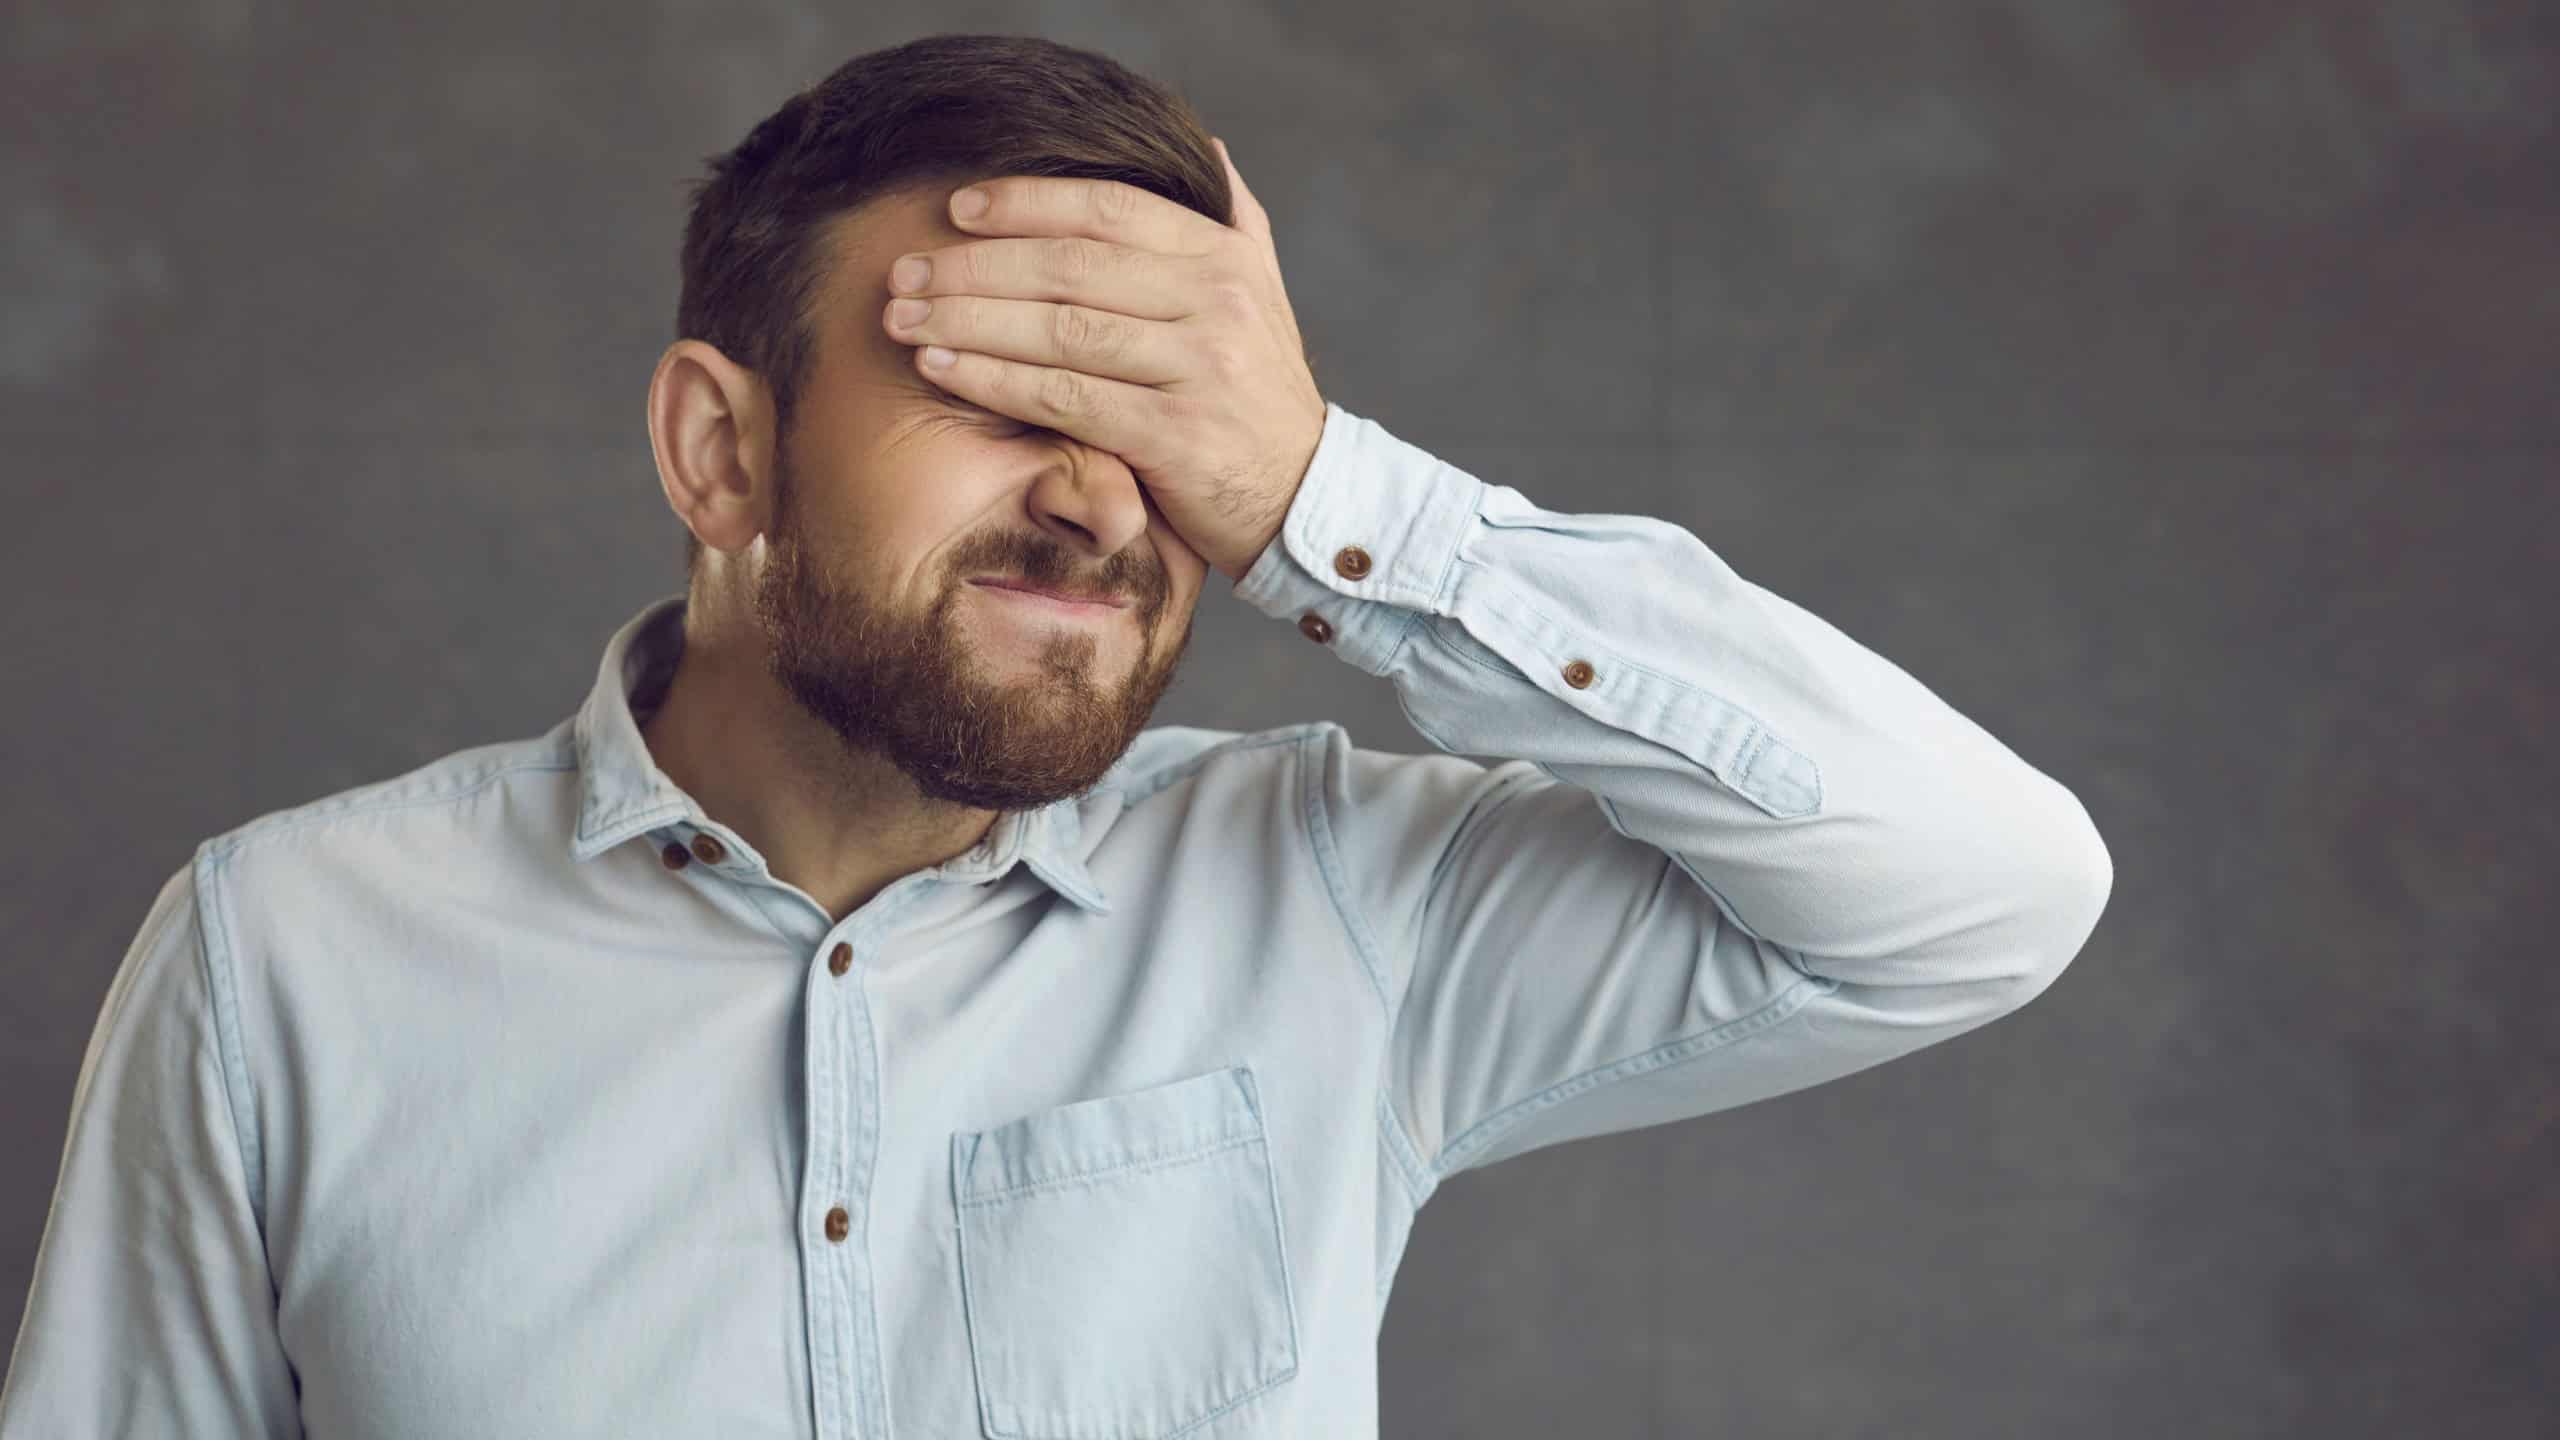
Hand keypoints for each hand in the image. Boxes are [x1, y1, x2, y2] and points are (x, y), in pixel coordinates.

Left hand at [880, 137, 1326, 581]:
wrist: (1306, 497)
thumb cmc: (1261, 394)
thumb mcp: (1265, 296)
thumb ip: (1237, 219)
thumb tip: (1207, 148)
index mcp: (1223, 257)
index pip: (1107, 209)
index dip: (1026, 202)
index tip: (956, 208)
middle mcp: (1215, 302)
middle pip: (1070, 267)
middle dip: (974, 266)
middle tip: (904, 270)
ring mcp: (1198, 367)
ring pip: (1059, 330)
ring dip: (967, 320)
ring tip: (903, 319)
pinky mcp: (1174, 435)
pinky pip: (1063, 397)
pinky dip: (992, 381)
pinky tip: (940, 370)